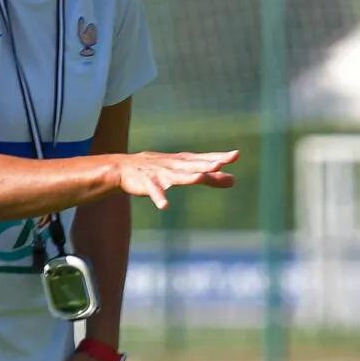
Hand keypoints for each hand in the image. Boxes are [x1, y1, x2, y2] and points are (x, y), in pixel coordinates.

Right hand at [118, 150, 237, 208]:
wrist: (123, 168)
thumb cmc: (160, 169)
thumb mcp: (186, 172)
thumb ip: (210, 178)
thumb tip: (233, 180)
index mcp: (185, 162)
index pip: (205, 159)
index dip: (219, 157)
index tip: (236, 155)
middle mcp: (174, 166)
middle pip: (193, 165)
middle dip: (206, 165)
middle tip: (221, 163)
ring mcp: (161, 174)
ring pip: (176, 176)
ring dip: (187, 177)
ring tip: (199, 178)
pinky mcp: (147, 184)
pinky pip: (154, 192)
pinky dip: (159, 198)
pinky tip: (164, 206)